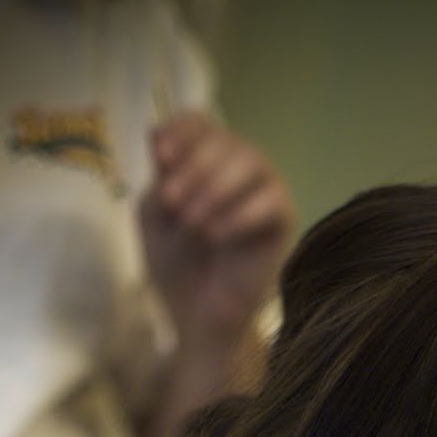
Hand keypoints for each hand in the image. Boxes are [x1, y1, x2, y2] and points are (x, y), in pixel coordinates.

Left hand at [139, 111, 294, 349]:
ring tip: (194, 226)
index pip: (200, 121)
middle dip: (193, 170)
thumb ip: (160, 176)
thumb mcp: (153, 215)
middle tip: (173, 207)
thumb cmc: (176, 264)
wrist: (199, 314)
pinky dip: (240, 215)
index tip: (161, 159)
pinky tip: (217, 237)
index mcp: (204, 159)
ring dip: (215, 189)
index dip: (181, 131)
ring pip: (251, 160)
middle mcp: (237, 166)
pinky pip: (270, 200)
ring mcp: (263, 190)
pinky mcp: (282, 220)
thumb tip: (160, 136)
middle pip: (224, 138)